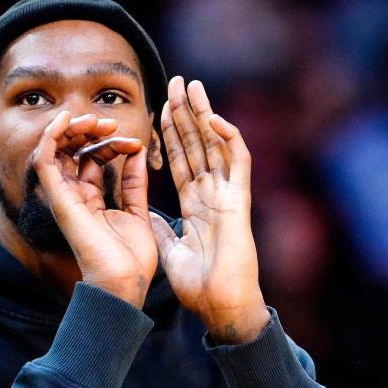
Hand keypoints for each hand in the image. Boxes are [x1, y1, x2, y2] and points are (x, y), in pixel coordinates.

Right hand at [35, 111, 157, 307]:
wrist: (124, 284)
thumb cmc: (132, 260)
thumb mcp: (138, 212)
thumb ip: (135, 182)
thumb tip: (137, 151)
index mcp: (91, 200)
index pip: (93, 159)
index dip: (112, 144)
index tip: (136, 143)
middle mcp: (74, 196)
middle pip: (71, 151)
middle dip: (89, 131)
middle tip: (109, 123)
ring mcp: (65, 198)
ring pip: (55, 151)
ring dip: (72, 129)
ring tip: (94, 121)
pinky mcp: (60, 200)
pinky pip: (45, 162)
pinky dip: (52, 138)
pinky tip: (67, 121)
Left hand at [150, 76, 269, 343]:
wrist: (219, 305)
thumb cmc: (199, 286)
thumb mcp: (170, 250)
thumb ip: (163, 228)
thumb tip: (147, 213)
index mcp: (198, 206)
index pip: (182, 161)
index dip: (172, 135)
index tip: (161, 109)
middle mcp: (214, 196)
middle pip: (198, 146)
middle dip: (186, 114)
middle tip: (176, 82)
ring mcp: (228, 196)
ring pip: (216, 146)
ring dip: (204, 115)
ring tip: (192, 86)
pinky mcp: (240, 201)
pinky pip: (237, 163)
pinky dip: (227, 139)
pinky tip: (212, 118)